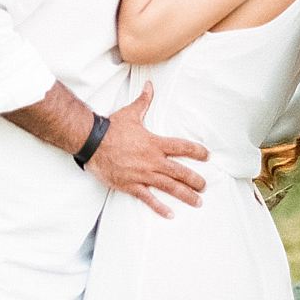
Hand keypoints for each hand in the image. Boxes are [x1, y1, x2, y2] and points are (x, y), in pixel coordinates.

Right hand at [83, 81, 209, 217]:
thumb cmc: (111, 128)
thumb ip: (144, 101)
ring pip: (168, 187)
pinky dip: (159, 207)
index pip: (181, 147)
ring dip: (185, 195)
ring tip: (197, 202)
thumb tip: (150, 85)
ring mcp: (142, 174)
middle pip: (179, 172)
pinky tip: (170, 214)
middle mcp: (151, 160)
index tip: (207, 155)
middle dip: (194, 180)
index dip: (196, 151)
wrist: (91, 142)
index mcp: (154, 143)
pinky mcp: (130, 185)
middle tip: (205, 186)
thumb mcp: (130, 113)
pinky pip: (148, 198)